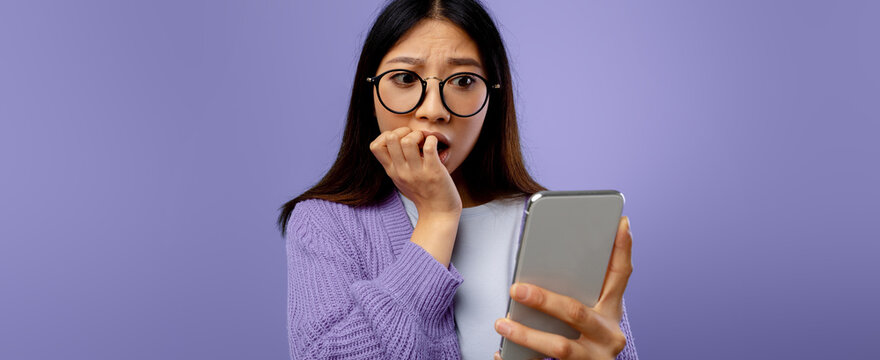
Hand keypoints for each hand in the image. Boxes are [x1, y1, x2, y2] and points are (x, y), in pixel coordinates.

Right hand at [369, 126, 461, 216]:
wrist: (438, 213)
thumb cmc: (422, 193)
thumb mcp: (400, 179)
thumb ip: (394, 162)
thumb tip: (391, 139)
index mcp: (392, 171)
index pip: (375, 146)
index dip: (387, 135)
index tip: (400, 138)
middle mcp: (401, 171)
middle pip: (390, 138)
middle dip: (403, 131)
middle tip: (415, 138)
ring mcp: (417, 172)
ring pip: (408, 141)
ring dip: (418, 135)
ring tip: (424, 141)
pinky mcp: (434, 172)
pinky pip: (429, 147)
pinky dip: (432, 140)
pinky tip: (434, 144)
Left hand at [494, 216, 632, 359]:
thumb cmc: (582, 341)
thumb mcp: (588, 317)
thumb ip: (576, 293)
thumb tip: (544, 262)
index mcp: (611, 312)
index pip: (621, 276)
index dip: (622, 250)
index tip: (621, 223)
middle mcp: (609, 335)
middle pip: (576, 312)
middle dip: (545, 300)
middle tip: (517, 289)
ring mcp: (594, 358)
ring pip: (559, 346)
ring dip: (526, 334)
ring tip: (501, 324)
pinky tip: (501, 354)